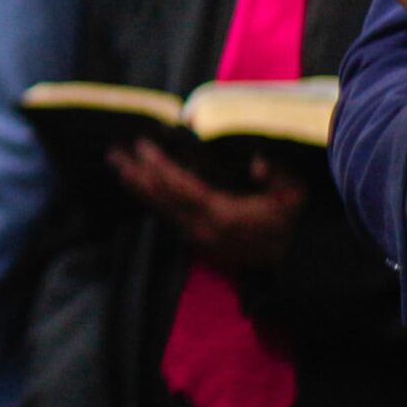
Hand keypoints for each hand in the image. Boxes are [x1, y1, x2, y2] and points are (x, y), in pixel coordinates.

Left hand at [107, 141, 305, 268]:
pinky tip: (141, 185)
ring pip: (161, 208)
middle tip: (113, 153)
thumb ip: (274, 176)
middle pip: (162, 198)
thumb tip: (256, 162)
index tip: (141, 144)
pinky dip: (153, 198)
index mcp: (222, 215)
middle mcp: (202, 229)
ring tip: (118, 166)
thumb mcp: (292, 194)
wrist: (294, 261)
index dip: (159, 165)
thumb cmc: (293, 221)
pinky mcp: (197, 243)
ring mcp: (197, 239)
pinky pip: (169, 216)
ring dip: (139, 186)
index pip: (181, 186)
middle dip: (136, 174)